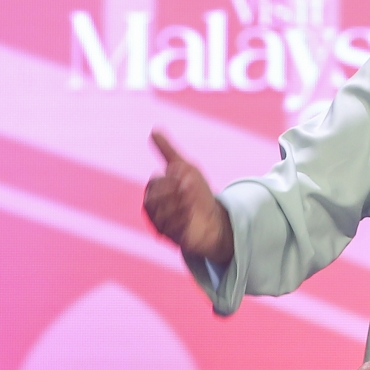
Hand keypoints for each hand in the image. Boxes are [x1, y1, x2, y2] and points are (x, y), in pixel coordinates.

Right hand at [143, 131, 233, 263]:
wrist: (216, 218)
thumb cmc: (198, 193)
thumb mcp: (186, 169)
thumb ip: (168, 152)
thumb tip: (153, 130)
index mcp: (155, 193)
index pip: (154, 183)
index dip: (171, 178)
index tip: (187, 175)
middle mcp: (155, 211)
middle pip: (153, 200)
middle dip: (172, 192)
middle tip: (190, 187)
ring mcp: (164, 226)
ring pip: (160, 216)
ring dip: (178, 206)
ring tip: (192, 201)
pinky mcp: (175, 239)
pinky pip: (171, 231)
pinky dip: (182, 220)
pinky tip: (193, 214)